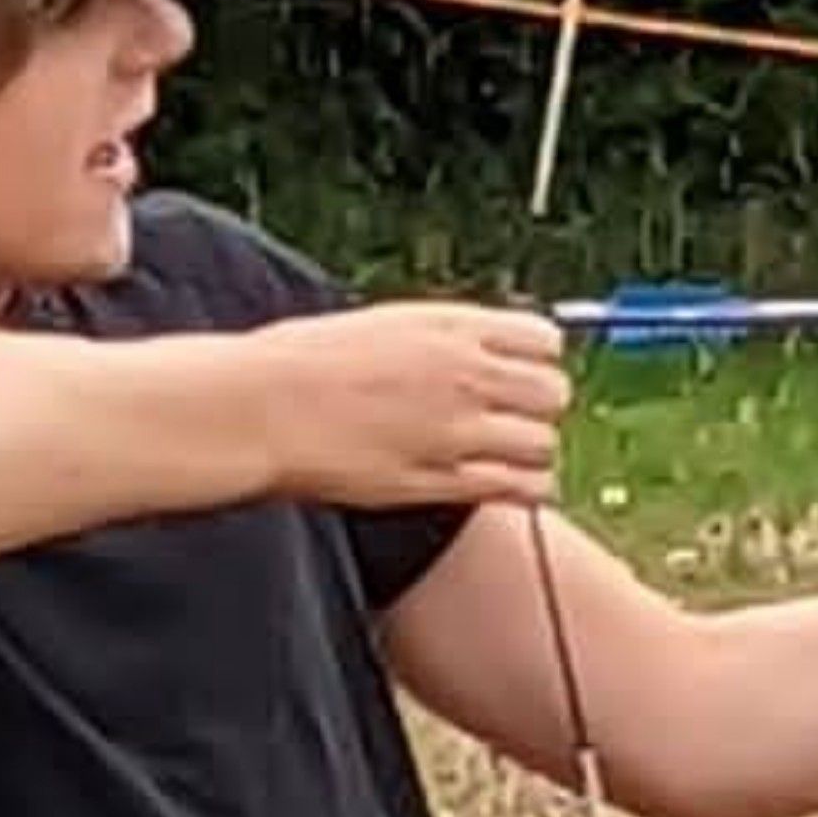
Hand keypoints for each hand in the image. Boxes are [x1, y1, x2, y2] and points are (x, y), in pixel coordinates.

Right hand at [262, 302, 569, 511]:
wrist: (263, 407)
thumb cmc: (303, 364)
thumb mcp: (382, 326)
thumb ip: (438, 338)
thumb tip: (474, 347)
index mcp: (450, 326)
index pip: (544, 339)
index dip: (537, 360)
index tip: (519, 374)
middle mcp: (466, 374)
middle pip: (554, 392)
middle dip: (540, 407)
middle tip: (512, 420)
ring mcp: (459, 429)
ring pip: (544, 444)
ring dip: (533, 453)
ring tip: (507, 459)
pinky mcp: (445, 479)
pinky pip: (522, 488)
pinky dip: (527, 490)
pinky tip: (509, 488)